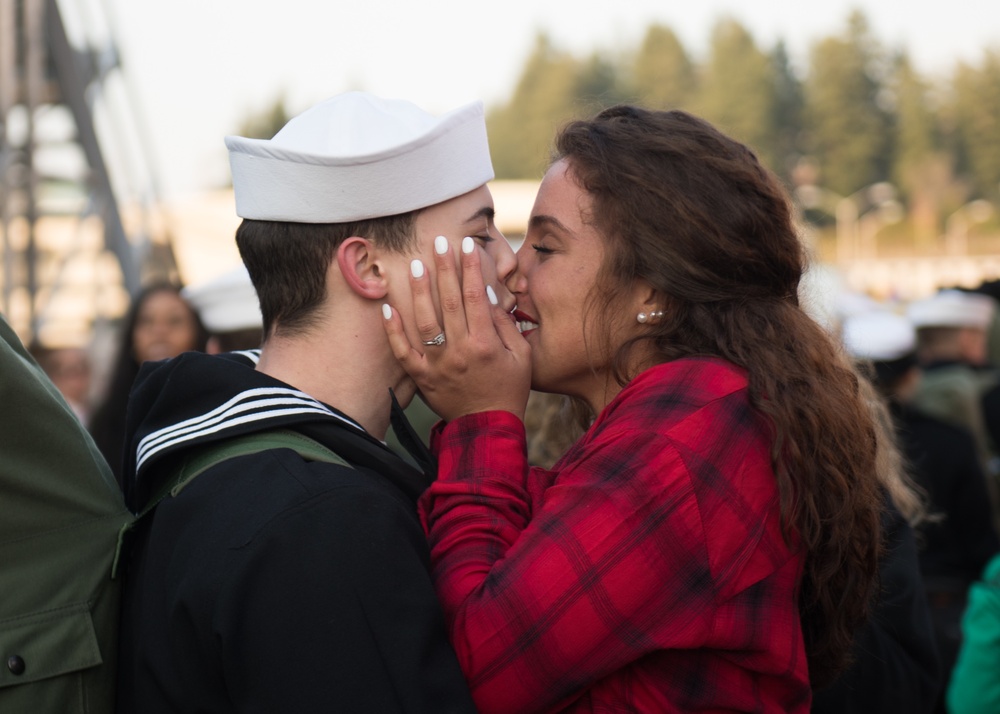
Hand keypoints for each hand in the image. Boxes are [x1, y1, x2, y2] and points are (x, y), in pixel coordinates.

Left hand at [382, 236, 530, 421]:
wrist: (489, 426)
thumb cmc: (510, 388)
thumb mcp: (522, 356)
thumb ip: (505, 326)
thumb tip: (489, 296)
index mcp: (485, 344)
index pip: (476, 296)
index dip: (470, 268)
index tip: (465, 245)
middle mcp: (459, 351)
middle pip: (448, 302)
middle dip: (443, 268)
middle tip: (437, 241)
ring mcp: (438, 364)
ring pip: (424, 322)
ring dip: (419, 291)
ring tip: (415, 265)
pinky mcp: (423, 377)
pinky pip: (404, 352)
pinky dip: (393, 331)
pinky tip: (387, 308)